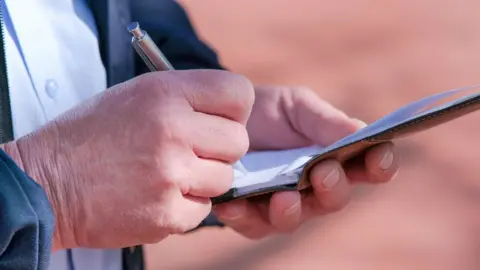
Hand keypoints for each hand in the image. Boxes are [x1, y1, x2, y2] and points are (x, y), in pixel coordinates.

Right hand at [7, 70, 253, 248]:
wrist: (47, 183)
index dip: (234, 110)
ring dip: (203, 180)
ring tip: (169, 174)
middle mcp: (172, 130)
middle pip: (239, 141)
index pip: (239, 93)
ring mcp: (170, 175)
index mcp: (166, 93)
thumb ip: (187, 99)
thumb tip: (230, 115)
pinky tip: (157, 196)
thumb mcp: (136, 95)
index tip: (219, 120)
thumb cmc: (92, 136)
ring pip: (225, 179)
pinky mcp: (165, 214)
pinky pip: (203, 210)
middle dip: (220, 149)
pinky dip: (186, 206)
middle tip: (192, 151)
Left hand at [213, 85, 398, 238]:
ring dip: (292, 210)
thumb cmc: (267, 113)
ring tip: (285, 197)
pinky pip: (249, 223)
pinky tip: (232, 205)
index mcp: (333, 159)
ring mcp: (281, 204)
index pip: (367, 168)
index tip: (380, 153)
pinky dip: (241, 215)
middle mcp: (312, 188)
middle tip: (324, 170)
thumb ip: (324, 120)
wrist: (221, 119)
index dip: (379, 164)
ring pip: (294, 219)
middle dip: (333, 187)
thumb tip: (358, 132)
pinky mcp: (248, 215)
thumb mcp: (295, 106)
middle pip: (334, 198)